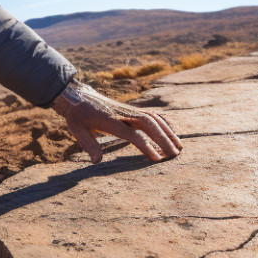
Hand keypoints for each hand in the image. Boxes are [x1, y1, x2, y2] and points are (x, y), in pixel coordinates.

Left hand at [52, 80, 182, 162]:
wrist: (78, 96)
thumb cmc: (78, 116)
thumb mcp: (77, 130)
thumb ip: (88, 144)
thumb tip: (96, 161)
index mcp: (111, 120)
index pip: (133, 134)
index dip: (146, 145)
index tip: (156, 158)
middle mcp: (124, 114)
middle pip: (149, 125)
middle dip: (164, 139)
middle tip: (175, 155)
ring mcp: (129, 110)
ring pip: (154, 119)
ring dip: (168, 132)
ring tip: (179, 148)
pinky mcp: (132, 110)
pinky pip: (152, 115)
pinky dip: (164, 123)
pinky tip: (173, 132)